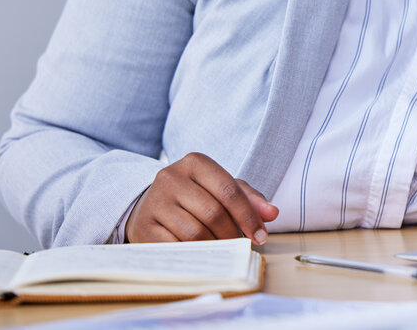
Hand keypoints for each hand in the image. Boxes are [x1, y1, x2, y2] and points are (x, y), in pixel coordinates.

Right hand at [125, 152, 277, 243]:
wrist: (149, 205)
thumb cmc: (194, 197)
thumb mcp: (221, 189)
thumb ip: (249, 198)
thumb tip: (272, 213)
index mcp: (195, 162)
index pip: (229, 191)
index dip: (248, 216)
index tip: (261, 236)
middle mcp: (171, 177)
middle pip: (213, 213)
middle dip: (232, 234)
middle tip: (240, 245)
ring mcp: (154, 201)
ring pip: (195, 232)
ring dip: (214, 245)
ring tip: (222, 248)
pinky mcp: (143, 226)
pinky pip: (176, 247)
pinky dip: (194, 254)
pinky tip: (202, 254)